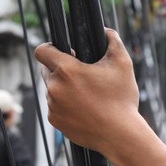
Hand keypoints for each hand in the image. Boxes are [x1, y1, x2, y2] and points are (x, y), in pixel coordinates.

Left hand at [35, 29, 139, 154]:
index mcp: (66, 70)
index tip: (59, 50)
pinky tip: (83, 108)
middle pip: (47, 70)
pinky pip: (55, 107)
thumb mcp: (122, 63)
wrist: (120, 135)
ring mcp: (53, 106)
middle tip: (80, 73)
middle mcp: (54, 88)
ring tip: (85, 93)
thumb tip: (105, 31)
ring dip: (63, 88)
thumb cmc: (121, 99)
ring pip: (52, 89)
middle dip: (60, 68)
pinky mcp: (55, 121)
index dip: (49, 47)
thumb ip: (112, 40)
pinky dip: (65, 105)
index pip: (42, 51)